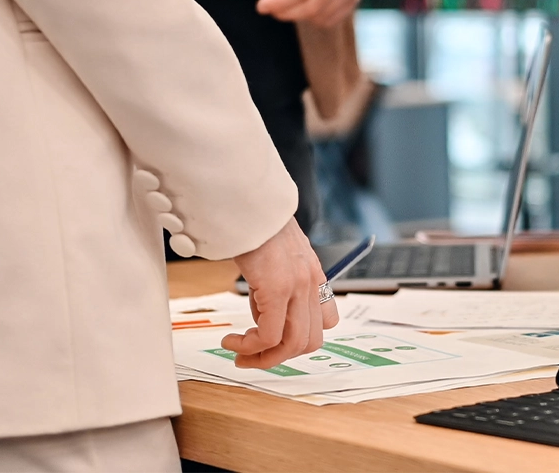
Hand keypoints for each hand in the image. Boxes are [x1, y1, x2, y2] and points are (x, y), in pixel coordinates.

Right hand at [222, 218, 339, 368]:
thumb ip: (275, 286)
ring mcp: (298, 287)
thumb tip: (261, 316)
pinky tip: (232, 341)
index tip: (273, 342)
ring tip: (239, 353)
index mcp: (314, 275)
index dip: (300, 338)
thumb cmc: (254, 224)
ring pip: (292, 344)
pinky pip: (269, 336)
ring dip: (263, 358)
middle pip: (310, 341)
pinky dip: (250, 347)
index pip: (326, 321)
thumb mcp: (274, 258)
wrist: (248, 200)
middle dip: (280, 357)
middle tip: (251, 357)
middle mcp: (311, 283)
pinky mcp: (277, 288)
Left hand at [257, 0, 367, 26]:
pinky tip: (304, 4)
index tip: (262, 6)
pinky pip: (330, 19)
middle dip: (285, 11)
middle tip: (270, 7)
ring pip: (320, 16)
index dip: (281, 0)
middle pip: (312, 4)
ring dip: (298, 15)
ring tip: (287, 2)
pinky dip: (313, 18)